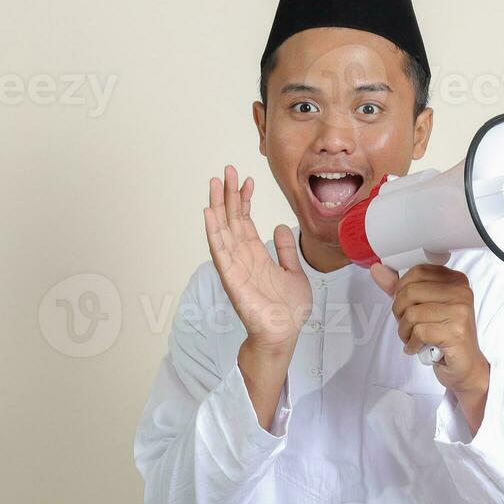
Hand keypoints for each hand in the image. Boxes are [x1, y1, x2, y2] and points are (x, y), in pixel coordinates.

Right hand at [204, 165, 311, 355]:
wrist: (284, 333)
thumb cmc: (287, 309)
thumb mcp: (294, 272)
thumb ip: (286, 250)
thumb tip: (279, 227)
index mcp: (256, 255)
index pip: (245, 221)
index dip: (245, 200)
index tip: (247, 179)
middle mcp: (242, 257)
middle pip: (231, 219)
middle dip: (228, 194)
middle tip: (227, 170)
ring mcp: (235, 266)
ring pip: (222, 230)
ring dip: (217, 206)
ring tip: (214, 183)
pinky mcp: (231, 278)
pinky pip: (220, 251)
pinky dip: (213, 232)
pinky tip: (209, 213)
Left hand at [371, 262, 490, 399]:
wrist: (465, 365)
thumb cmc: (444, 334)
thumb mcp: (422, 307)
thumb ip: (400, 288)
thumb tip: (377, 269)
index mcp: (455, 280)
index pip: (417, 271)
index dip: (401, 289)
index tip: (404, 305)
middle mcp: (461, 293)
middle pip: (411, 291)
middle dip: (399, 312)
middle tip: (405, 325)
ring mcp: (460, 312)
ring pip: (412, 313)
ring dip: (404, 331)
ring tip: (411, 338)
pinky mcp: (456, 332)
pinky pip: (419, 332)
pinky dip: (411, 343)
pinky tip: (416, 347)